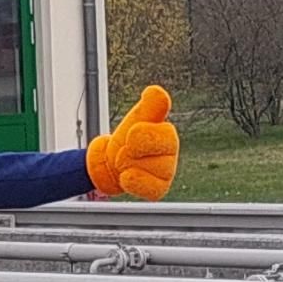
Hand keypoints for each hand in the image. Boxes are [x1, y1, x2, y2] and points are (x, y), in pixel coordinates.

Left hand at [86, 84, 180, 199]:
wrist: (111, 163)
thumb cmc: (127, 139)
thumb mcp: (136, 118)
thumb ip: (149, 106)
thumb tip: (155, 91)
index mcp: (168, 134)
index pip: (164, 135)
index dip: (141, 136)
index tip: (131, 135)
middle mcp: (171, 155)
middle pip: (150, 155)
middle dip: (130, 152)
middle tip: (127, 149)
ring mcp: (166, 174)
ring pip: (144, 172)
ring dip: (127, 166)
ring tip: (127, 162)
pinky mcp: (158, 190)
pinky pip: (148, 190)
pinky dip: (132, 182)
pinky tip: (128, 175)